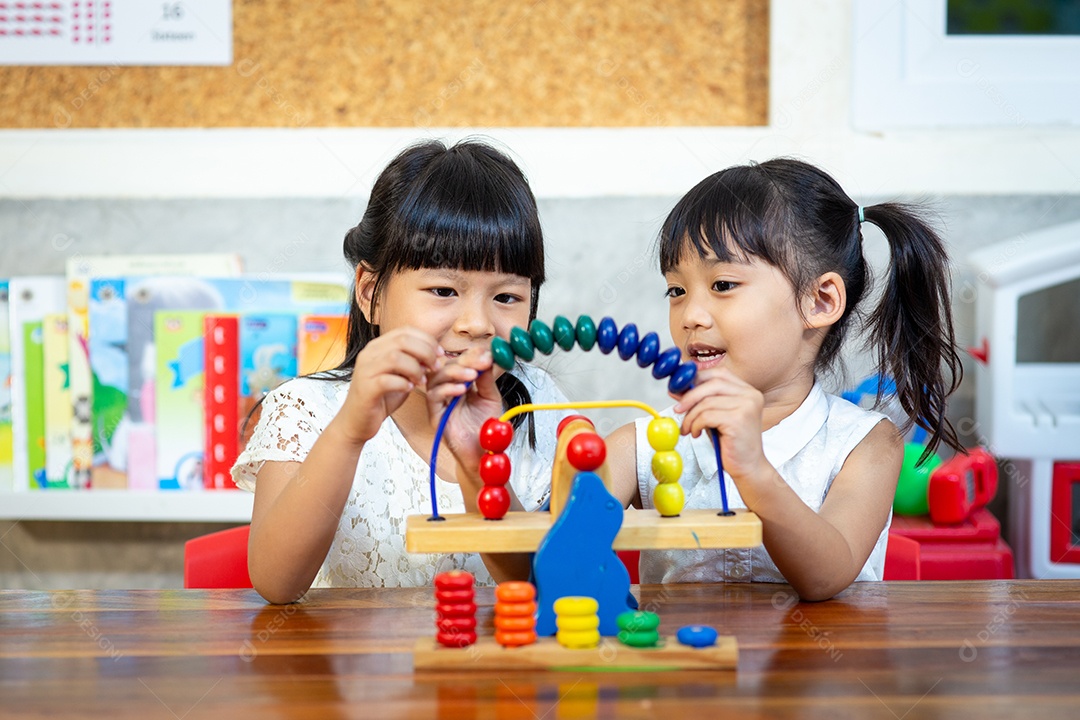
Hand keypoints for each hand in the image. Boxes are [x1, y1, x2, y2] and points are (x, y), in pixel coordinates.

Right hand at [337, 327, 439, 444]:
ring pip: (395, 358)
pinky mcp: (365, 388)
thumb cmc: (382, 397)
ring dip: (415, 368)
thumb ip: (415, 362)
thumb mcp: (401, 375)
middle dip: (425, 352)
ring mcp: (365, 370)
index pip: (406, 331)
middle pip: (402, 340)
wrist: (358, 421)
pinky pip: (387, 380)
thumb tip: (435, 354)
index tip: (440, 354)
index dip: (427, 340)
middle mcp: (369, 353)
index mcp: (378, 346)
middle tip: (435, 367)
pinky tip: (409, 389)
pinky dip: (403, 384)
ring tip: (422, 381)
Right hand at [425, 347, 502, 476]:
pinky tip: (462, 390)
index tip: (486, 354)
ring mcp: (439, 402)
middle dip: (465, 361)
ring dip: (454, 372)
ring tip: (472, 375)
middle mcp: (447, 390)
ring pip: (436, 378)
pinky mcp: (435, 415)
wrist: (483, 452)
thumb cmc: (485, 428)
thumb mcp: (491, 398)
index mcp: (461, 383)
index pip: (460, 362)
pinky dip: (447, 389)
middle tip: (481, 362)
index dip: (471, 355)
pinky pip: (433, 396)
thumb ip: (487, 380)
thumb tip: (487, 358)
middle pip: (446, 366)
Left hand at [672, 367, 769, 484]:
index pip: (719, 373)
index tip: (680, 389)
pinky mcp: (738, 420)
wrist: (748, 467)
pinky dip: (695, 425)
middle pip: (712, 383)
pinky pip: (707, 416)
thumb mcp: (714, 417)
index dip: (697, 378)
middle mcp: (751, 395)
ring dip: (691, 416)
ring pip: (707, 401)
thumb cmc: (732, 443)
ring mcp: (747, 406)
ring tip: (688, 428)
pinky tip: (696, 434)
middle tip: (677, 409)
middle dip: (690, 396)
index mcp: (747, 391)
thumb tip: (677, 389)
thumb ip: (700, 401)